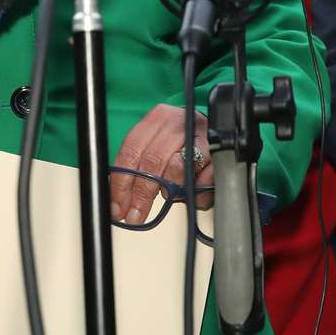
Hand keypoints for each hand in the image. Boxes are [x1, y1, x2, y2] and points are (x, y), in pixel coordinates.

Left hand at [111, 105, 211, 221]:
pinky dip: (197, 192)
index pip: (130, 152)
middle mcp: (176, 122)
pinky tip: (195, 191)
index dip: (121, 183)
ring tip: (174, 193)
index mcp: (156, 119)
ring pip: (177, 169)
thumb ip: (137, 167)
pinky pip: (203, 179)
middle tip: (136, 215)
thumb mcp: (156, 148)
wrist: (214, 132)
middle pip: (151, 161)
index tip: (117, 207)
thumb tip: (118, 198)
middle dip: (141, 194)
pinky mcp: (218, 149)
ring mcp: (199, 134)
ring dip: (173, 189)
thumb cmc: (182, 143)